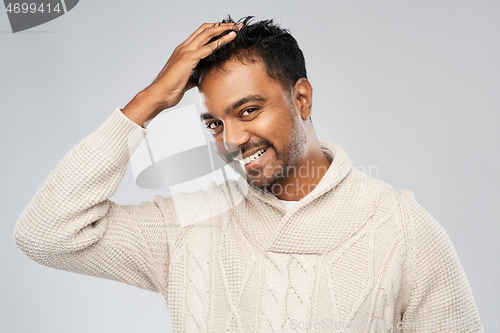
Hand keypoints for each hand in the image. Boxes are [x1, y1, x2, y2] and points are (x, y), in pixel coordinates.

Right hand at [123, 22, 241, 125]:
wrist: (159, 95)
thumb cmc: (170, 89)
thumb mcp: (187, 79)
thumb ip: (196, 74)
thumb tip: (204, 76)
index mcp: (183, 50)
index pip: (200, 34)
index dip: (215, 30)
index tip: (228, 30)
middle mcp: (184, 47)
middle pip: (205, 29)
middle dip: (222, 25)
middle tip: (237, 25)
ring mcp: (185, 51)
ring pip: (207, 33)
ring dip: (224, 29)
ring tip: (237, 28)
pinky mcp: (188, 59)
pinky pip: (208, 48)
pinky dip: (221, 41)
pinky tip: (231, 38)